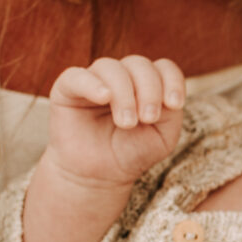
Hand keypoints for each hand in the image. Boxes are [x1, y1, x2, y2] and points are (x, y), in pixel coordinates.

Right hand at [47, 56, 185, 195]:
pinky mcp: (67, 89)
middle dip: (149, 90)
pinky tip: (104, 98)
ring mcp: (94, 80)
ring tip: (126, 123)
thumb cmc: (131, 153)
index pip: (163, 67)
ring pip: (111, 67)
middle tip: (148, 119)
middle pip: (139, 64)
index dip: (172, 81)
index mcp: (146, 84)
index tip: (174, 105)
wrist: (98, 176)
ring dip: (124, 93)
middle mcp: (121, 77)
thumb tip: (163, 93)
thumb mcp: (162, 137)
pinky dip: (92, 84)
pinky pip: (77, 76)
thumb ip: (170, 112)